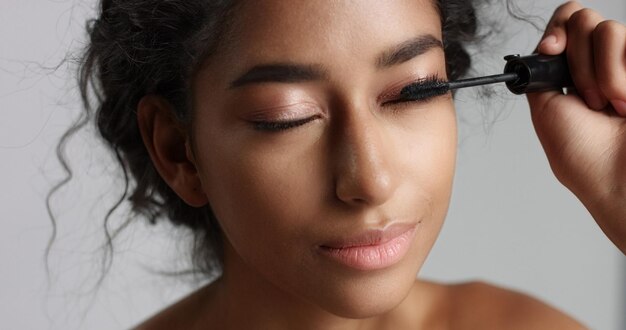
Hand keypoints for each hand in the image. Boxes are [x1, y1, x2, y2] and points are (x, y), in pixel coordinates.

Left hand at [527, 1, 625, 253]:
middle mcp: (601, 64)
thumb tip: (544, 46)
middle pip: (583, 20)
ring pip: (607, 29)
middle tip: (585, 98)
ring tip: (607, 105)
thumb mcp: (545, 111)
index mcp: (571, 73)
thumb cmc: (583, 158)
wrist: (619, 179)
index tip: (552, 49)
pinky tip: (623, 104)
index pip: (565, 25)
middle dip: (576, 60)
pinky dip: (618, 76)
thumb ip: (541, 74)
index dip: (557, 29)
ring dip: (600, 73)